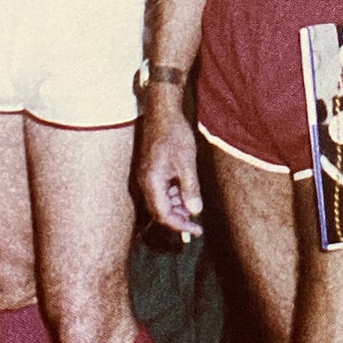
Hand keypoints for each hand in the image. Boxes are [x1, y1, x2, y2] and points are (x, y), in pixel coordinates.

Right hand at [137, 96, 203, 238]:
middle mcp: (145, 182)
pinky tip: (186, 191)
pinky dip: (174, 195)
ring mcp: (146, 177)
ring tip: (194, 205)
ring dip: (177, 207)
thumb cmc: (175, 134)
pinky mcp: (151, 171)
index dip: (180, 226)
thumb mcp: (187, 163)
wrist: (163, 113)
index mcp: (152, 182)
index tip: (196, 230)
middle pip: (160, 211)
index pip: (163, 215)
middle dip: (179, 218)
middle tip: (197, 223)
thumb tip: (195, 211)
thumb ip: (190, 188)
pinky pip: (161, 191)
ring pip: (161, 202)